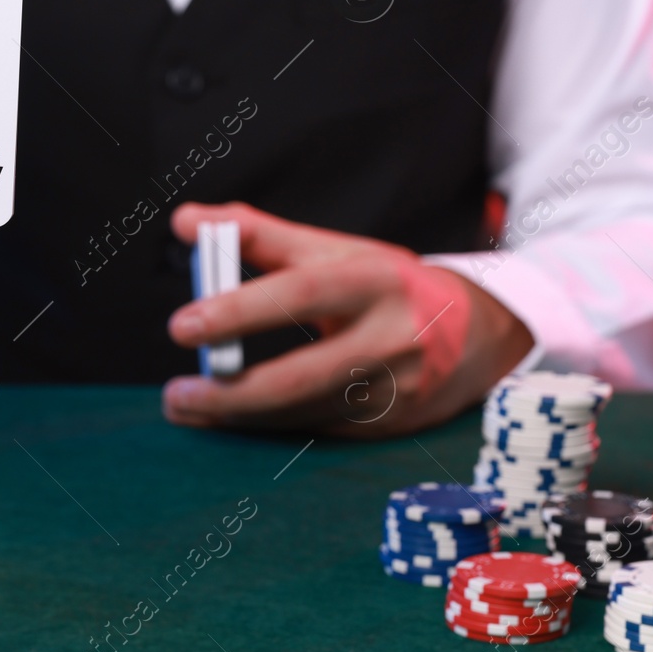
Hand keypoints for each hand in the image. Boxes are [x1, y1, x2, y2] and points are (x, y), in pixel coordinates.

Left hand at [162, 202, 533, 436]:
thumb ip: (257, 234)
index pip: (299, 294)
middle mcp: (390, 338)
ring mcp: (392, 390)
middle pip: (299, 375)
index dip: (239, 310)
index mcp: (375, 280)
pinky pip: (314, 429)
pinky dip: (264, 426)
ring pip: (301, 411)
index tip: (182, 325)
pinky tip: (226, 417)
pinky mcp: (386, 426)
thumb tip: (184, 221)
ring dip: (236, 415)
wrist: (476, 333)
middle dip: (230, 391)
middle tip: (176, 393)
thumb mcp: (335, 250)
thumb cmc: (386, 283)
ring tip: (184, 404)